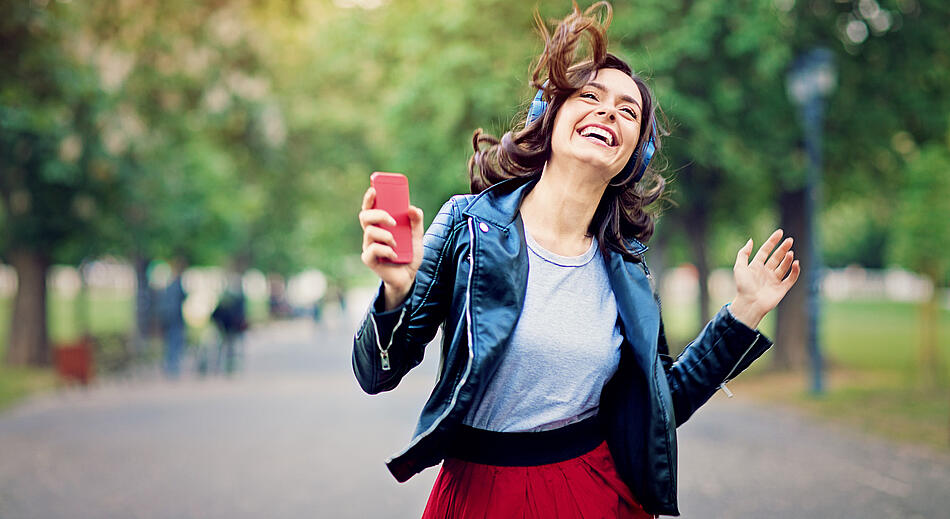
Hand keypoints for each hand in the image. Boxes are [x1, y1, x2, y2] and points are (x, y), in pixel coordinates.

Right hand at [359, 187, 424, 310]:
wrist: (408, 276)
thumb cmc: (409, 254)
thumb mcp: (417, 236)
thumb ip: (416, 222)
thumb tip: (412, 208)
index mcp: (380, 225)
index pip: (370, 208)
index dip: (369, 198)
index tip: (374, 190)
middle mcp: (371, 234)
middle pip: (365, 216)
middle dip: (378, 214)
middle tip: (393, 221)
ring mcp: (369, 246)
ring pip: (370, 232)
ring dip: (386, 235)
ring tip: (397, 243)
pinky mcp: (369, 259)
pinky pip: (372, 250)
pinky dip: (386, 251)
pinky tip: (395, 255)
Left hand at [729, 229, 800, 328]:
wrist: (749, 303)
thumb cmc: (743, 286)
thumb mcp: (739, 267)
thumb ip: (743, 253)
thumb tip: (751, 240)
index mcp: (756, 266)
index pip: (766, 250)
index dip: (772, 241)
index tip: (780, 232)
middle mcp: (766, 272)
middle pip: (777, 257)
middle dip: (783, 248)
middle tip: (790, 240)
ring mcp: (774, 280)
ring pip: (784, 266)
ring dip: (788, 259)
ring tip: (790, 253)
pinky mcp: (782, 289)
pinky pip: (791, 278)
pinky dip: (794, 271)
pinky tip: (795, 263)